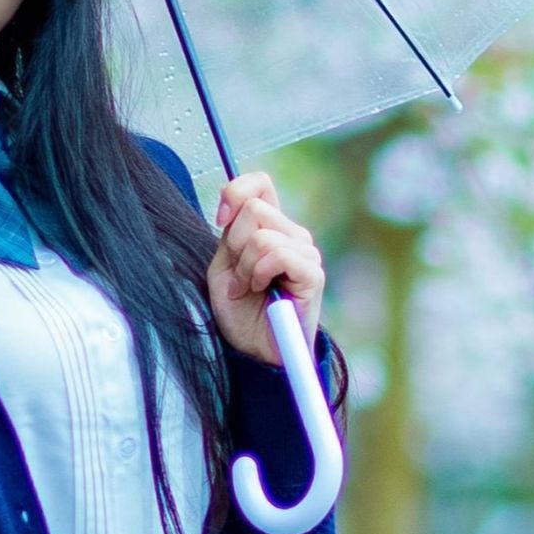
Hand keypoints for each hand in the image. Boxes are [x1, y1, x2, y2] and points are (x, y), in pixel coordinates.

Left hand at [207, 170, 325, 362]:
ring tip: (248, 289)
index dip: (236, 192)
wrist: (255, 349)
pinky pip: (279, 254)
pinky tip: (261, 290)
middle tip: (237, 277)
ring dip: (245, 268)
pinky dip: (259, 273)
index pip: (259, 184)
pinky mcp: (312, 273)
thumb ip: (230, 234)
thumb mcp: (223, 266)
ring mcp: (305, 252)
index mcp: (270, 228)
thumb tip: (233, 206)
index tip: (220, 220)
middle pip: (253, 210)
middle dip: (234, 247)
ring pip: (262, 236)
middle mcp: (292, 234)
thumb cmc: (240, 311)